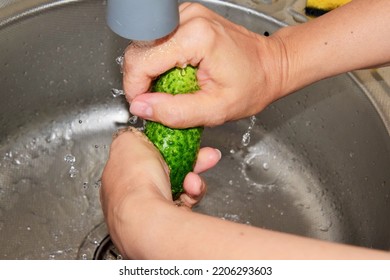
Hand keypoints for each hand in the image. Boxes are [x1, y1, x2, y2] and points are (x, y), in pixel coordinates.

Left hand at [100, 128, 220, 256]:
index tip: (177, 141)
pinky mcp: (168, 222)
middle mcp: (132, 195)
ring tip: (202, 170)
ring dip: (193, 175)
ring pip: (178, 186)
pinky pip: (186, 201)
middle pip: (164, 170)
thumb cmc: (134, 182)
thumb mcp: (127, 142)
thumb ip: (131, 136)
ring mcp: (150, 210)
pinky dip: (193, 192)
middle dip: (188, 160)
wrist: (148, 219)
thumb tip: (134, 134)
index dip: (162, 147)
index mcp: (117, 175)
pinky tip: (193, 187)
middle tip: (204, 155)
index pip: (141, 157)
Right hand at [123, 3, 285, 127]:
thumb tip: (141, 108)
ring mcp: (187, 15)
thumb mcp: (215, 109)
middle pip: (139, 49)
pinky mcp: (187, 19)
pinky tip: (177, 73)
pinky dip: (160, 61)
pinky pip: (158, 41)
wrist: (271, 66)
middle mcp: (188, 18)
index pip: (141, 60)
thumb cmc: (252, 85)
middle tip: (158, 100)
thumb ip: (175, 111)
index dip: (135, 88)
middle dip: (141, 80)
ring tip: (172, 87)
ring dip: (150, 71)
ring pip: (145, 45)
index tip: (143, 105)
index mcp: (196, 37)